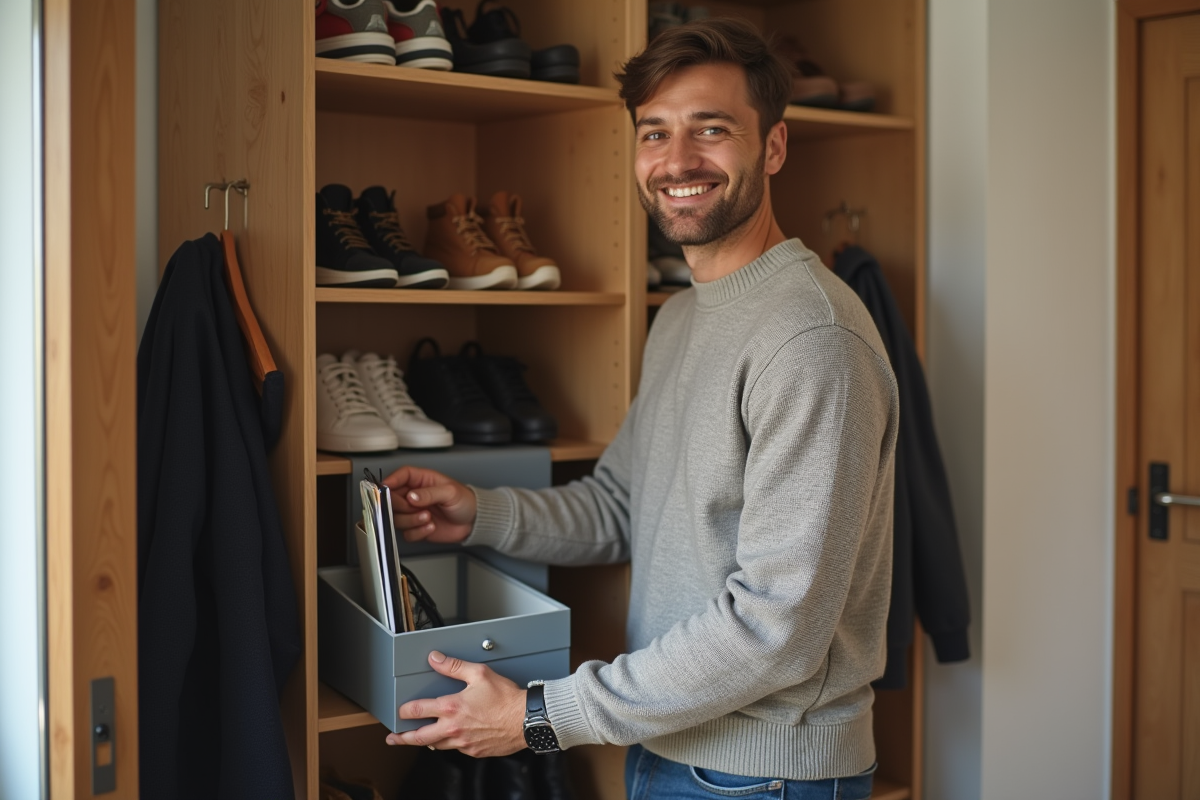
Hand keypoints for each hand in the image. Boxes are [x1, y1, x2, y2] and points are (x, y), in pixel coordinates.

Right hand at [382, 466, 476, 543]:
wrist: (473, 522)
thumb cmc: (465, 501)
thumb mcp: (450, 492)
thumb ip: (429, 493)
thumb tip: (411, 496)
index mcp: (422, 480)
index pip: (400, 476)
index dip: (391, 481)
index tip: (385, 489)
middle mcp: (414, 496)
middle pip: (392, 499)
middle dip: (401, 507)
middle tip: (415, 508)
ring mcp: (414, 512)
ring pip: (396, 518)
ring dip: (411, 521)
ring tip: (427, 518)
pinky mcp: (416, 527)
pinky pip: (406, 533)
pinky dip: (417, 532)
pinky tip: (430, 527)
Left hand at [385, 651, 526, 757]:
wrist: (526, 720)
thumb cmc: (507, 698)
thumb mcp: (479, 674)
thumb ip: (454, 666)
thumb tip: (436, 659)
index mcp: (452, 708)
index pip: (418, 711)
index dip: (404, 711)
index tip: (400, 712)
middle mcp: (454, 728)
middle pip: (419, 737)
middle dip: (403, 738)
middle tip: (394, 738)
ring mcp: (463, 743)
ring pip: (437, 746)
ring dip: (426, 742)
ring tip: (420, 739)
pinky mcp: (474, 751)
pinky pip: (456, 750)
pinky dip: (450, 744)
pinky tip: (451, 739)